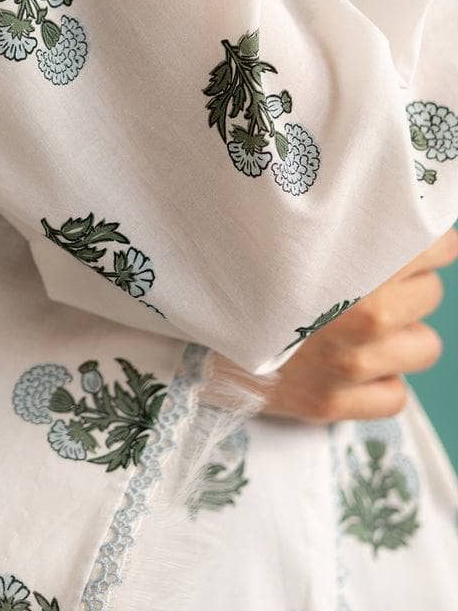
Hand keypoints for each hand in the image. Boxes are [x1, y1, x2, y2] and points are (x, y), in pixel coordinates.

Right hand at [209, 225, 455, 423]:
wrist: (178, 331)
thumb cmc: (232, 273)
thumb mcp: (284, 234)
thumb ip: (338, 223)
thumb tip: (388, 205)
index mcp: (353, 265)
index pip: (438, 247)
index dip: (421, 242)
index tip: (400, 243)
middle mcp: (363, 317)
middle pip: (430, 294)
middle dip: (404, 288)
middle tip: (361, 283)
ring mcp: (350, 366)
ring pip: (424, 347)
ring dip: (397, 339)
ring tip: (354, 327)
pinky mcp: (332, 405)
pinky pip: (394, 397)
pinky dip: (377, 384)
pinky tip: (344, 366)